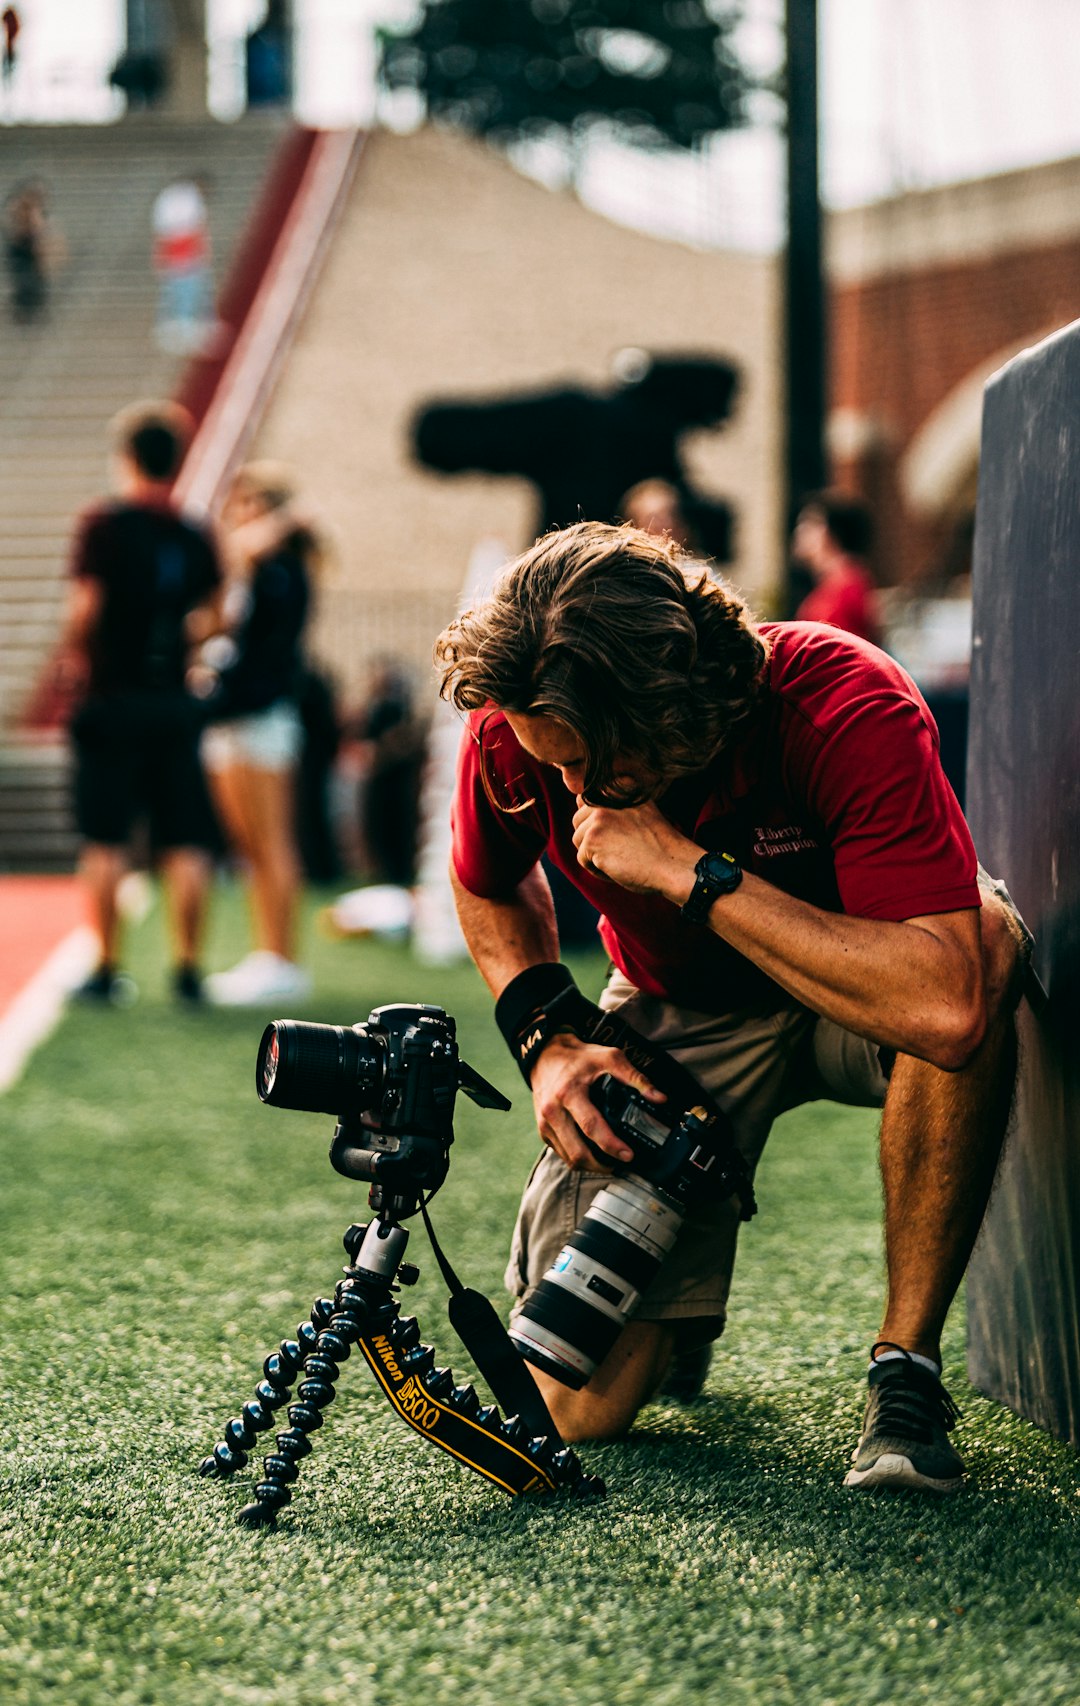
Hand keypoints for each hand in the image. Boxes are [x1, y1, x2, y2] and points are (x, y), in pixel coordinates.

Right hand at [530, 1034, 664, 1169]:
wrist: (546, 1055)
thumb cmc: (578, 1058)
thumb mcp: (609, 1058)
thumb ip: (635, 1078)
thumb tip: (659, 1098)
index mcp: (569, 1093)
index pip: (591, 1126)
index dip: (611, 1144)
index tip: (628, 1155)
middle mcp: (553, 1111)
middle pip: (578, 1151)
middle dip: (602, 1165)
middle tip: (622, 1164)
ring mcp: (545, 1123)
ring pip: (569, 1158)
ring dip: (591, 1166)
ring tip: (610, 1164)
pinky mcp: (543, 1130)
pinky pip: (561, 1154)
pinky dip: (578, 1159)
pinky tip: (593, 1155)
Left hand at [571, 797, 697, 900]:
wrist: (674, 865)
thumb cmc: (660, 845)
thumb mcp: (639, 812)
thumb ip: (614, 805)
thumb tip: (580, 803)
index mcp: (620, 786)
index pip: (586, 801)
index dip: (598, 823)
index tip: (620, 835)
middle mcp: (608, 796)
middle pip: (578, 821)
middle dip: (594, 840)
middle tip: (622, 849)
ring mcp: (599, 816)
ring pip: (578, 840)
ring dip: (595, 855)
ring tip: (622, 858)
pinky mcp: (593, 839)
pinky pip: (582, 859)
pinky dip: (597, 870)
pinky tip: (619, 868)